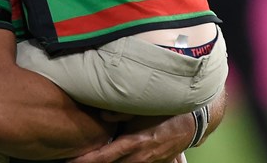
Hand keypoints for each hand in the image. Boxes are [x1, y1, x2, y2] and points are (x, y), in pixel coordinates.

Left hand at [68, 113, 191, 162]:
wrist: (194, 121)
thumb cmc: (166, 111)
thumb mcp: (142, 108)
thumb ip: (119, 112)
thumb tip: (101, 116)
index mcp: (135, 143)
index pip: (105, 156)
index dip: (87, 161)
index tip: (72, 162)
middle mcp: (140, 157)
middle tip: (75, 162)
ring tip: (91, 160)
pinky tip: (118, 159)